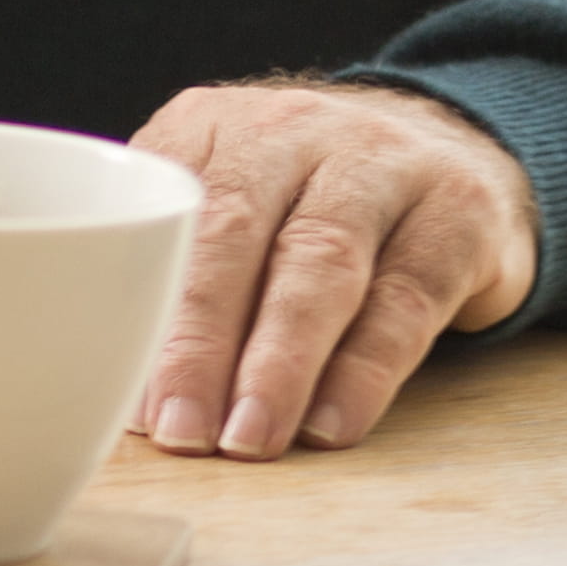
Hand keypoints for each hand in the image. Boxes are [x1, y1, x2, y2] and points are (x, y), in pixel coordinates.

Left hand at [129, 82, 540, 459]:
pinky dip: (365, 369)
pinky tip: (331, 424)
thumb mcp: (230, 203)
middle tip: (182, 432)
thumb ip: (172, 271)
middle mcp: (297, 129)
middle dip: (201, 342)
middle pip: (236, 232)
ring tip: (250, 439)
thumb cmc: (307, 205)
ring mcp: (385, 162)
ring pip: (321, 262)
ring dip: (279, 361)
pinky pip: (405, 296)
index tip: (128, 403)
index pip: (166, 216)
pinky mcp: (458, 212)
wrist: (453, 143)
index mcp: (217, 127)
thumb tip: (108, 387)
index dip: (144, 312)